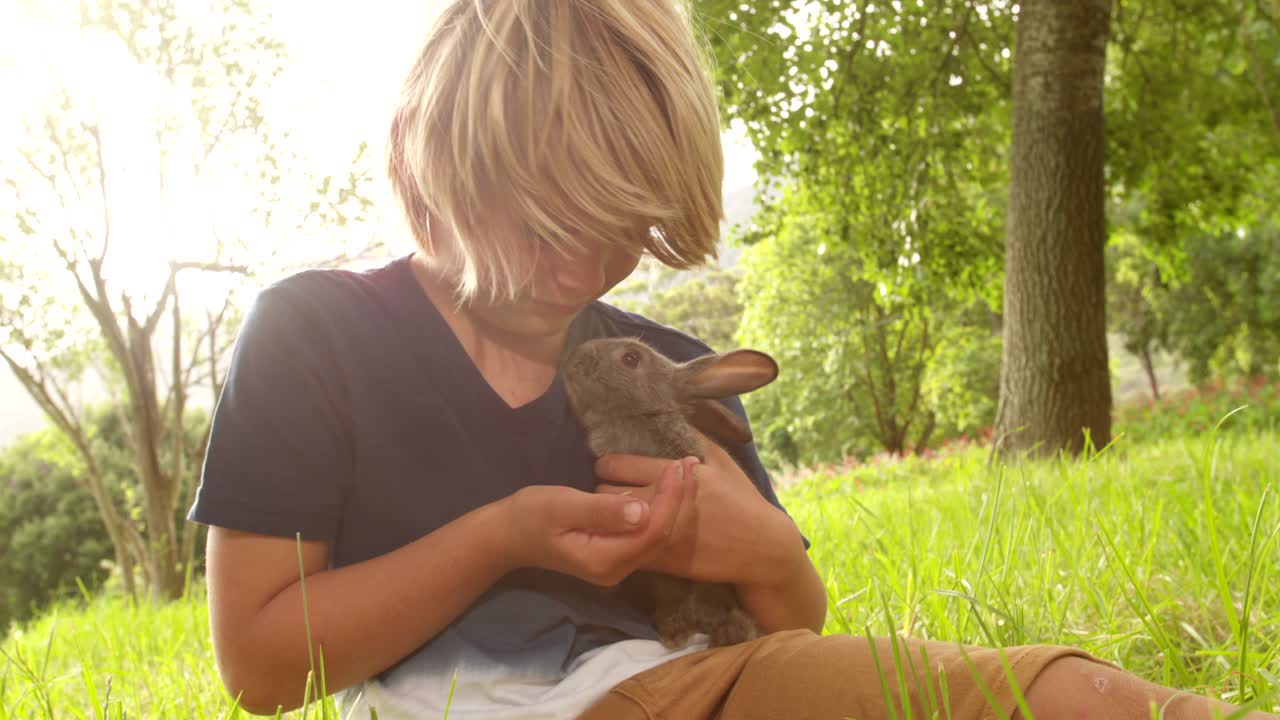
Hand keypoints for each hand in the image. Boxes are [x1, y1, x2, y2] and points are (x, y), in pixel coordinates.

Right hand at [501, 459, 695, 585]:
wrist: (507, 535)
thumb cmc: (530, 515)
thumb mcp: (562, 506)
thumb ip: (601, 511)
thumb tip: (641, 509)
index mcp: (604, 560)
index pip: (652, 530)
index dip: (670, 499)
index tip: (678, 465)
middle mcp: (616, 570)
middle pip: (661, 536)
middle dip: (679, 499)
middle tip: (692, 463)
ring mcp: (617, 566)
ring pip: (657, 536)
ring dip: (674, 502)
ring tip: (687, 469)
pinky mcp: (615, 554)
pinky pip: (646, 534)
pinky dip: (660, 508)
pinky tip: (667, 486)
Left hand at [593, 434, 797, 587]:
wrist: (760, 549)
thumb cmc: (742, 501)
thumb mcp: (722, 462)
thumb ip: (695, 438)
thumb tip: (673, 416)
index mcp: (674, 472)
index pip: (616, 464)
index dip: (608, 465)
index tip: (611, 468)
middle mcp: (661, 500)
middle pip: (606, 491)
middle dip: (604, 490)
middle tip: (610, 491)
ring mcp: (658, 531)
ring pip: (610, 522)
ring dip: (608, 517)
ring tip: (613, 513)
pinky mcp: (661, 558)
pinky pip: (623, 546)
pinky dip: (618, 539)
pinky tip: (622, 535)